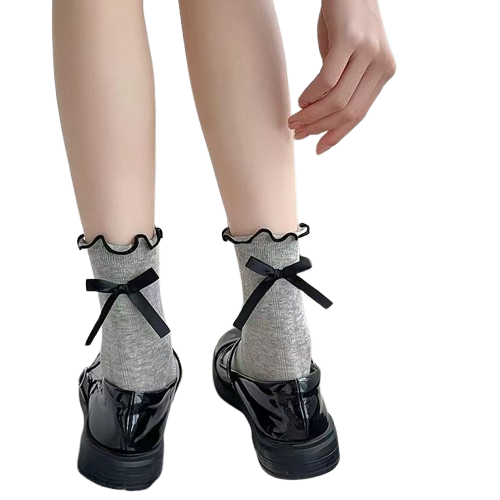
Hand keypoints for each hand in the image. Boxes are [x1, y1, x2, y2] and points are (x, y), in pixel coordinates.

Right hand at [288, 0, 396, 154]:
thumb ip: (341, 85)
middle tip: (298, 134)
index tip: (318, 148)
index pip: (360, 115)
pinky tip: (301, 101)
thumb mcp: (346, 58)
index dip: (337, 135)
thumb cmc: (343, 19)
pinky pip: (328, 81)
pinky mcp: (352, 40)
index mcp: (384, 73)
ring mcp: (369, 53)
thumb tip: (320, 116)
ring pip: (338, 101)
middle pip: (349, 113)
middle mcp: (382, 65)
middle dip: (320, 128)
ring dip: (312, 116)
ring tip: (294, 120)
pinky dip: (311, 96)